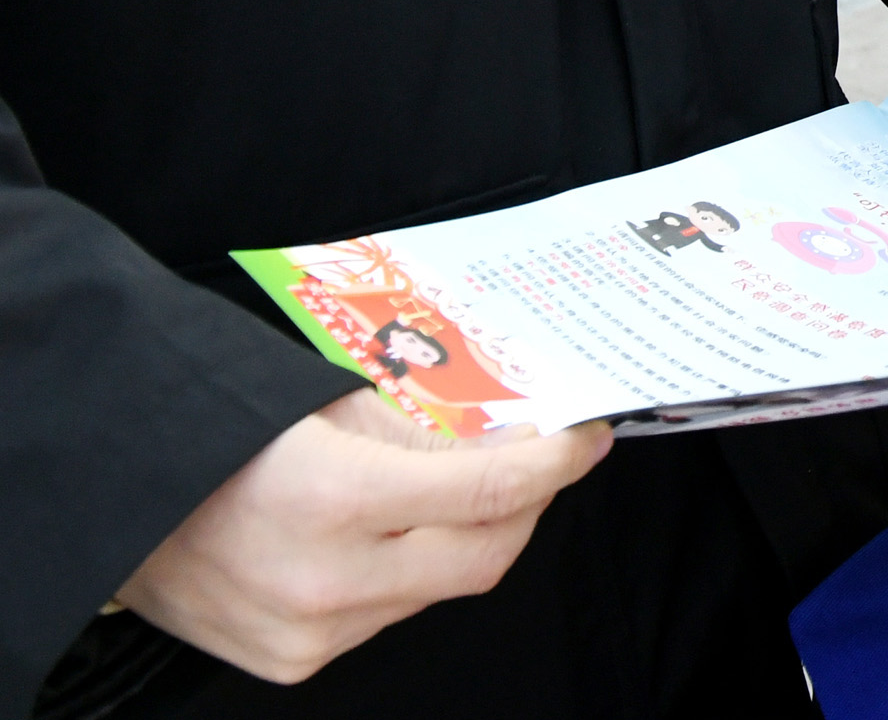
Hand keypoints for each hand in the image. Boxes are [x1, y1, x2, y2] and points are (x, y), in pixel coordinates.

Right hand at [116, 390, 611, 683]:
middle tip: (538, 465)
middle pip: (485, 554)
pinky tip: (385, 539)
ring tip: (444, 494)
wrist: (120, 499)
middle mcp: (326, 577)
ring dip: (460, 541)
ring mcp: (309, 629)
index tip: (587, 440)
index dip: (555, 465)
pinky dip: (406, 576)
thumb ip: (429, 430)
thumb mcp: (333, 407)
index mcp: (335, 496)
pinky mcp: (293, 660)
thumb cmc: (222, 434)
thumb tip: (515, 440)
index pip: (489, 493)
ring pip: (439, 589)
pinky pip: (388, 617)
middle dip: (526, 506)